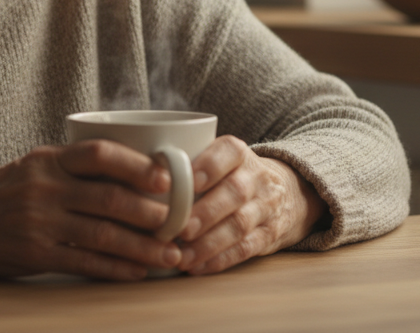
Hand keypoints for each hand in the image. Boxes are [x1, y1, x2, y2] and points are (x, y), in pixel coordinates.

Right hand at [0, 140, 184, 279]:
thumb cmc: (6, 189)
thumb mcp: (37, 165)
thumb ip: (78, 166)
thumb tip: (140, 168)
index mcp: (49, 159)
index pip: (99, 154)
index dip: (136, 165)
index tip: (167, 176)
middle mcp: (44, 188)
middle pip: (108, 198)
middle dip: (151, 213)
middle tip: (183, 222)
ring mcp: (38, 223)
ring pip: (102, 235)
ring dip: (142, 247)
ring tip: (172, 254)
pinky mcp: (35, 254)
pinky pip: (84, 263)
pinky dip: (116, 270)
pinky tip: (139, 273)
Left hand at [175, 135, 325, 274]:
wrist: (288, 192)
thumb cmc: (231, 176)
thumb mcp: (219, 158)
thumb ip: (185, 164)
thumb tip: (131, 175)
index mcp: (238, 153)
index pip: (228, 153)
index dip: (209, 166)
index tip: (188, 180)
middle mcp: (257, 177)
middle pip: (234, 193)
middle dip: (205, 213)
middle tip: (178, 229)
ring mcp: (267, 207)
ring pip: (240, 224)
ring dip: (208, 243)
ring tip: (181, 257)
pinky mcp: (270, 234)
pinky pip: (246, 248)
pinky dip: (220, 260)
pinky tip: (197, 267)